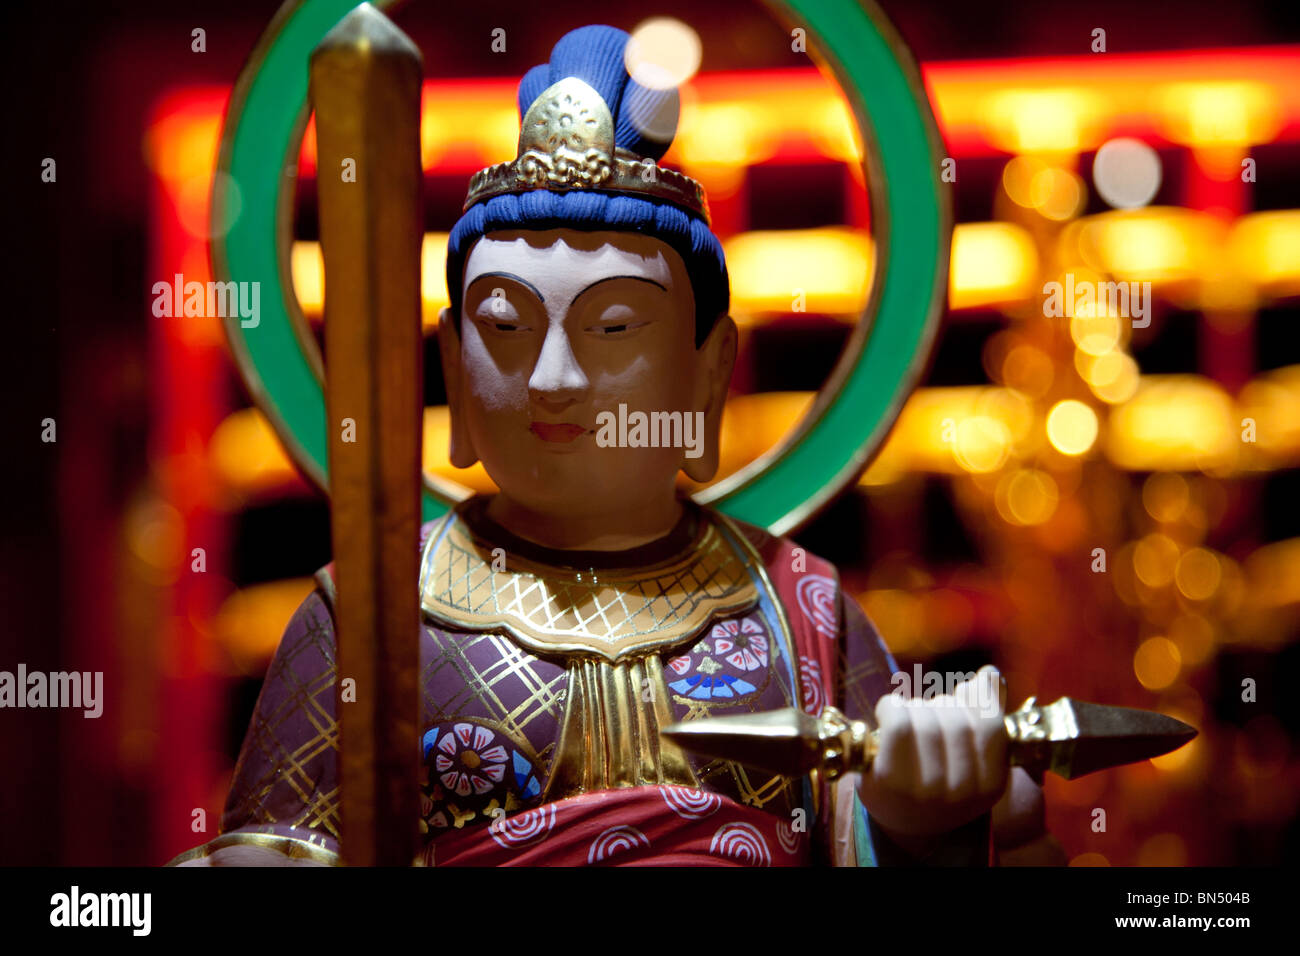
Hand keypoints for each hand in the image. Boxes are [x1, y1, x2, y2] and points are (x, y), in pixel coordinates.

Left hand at [858, 665, 1008, 854]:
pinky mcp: (889, 780)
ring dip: (914, 706)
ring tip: (908, 717)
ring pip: (927, 718)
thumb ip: (985, 712)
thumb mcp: (970, 754)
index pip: (992, 725)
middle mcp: (961, 792)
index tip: (961, 696)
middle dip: (941, 705)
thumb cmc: (938, 775)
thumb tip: (989, 674)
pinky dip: (891, 705)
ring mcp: (925, 790)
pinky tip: (888, 712)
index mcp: (990, 786)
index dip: (975, 700)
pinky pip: (898, 721)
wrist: (898, 817)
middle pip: (955, 719)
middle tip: (929, 712)